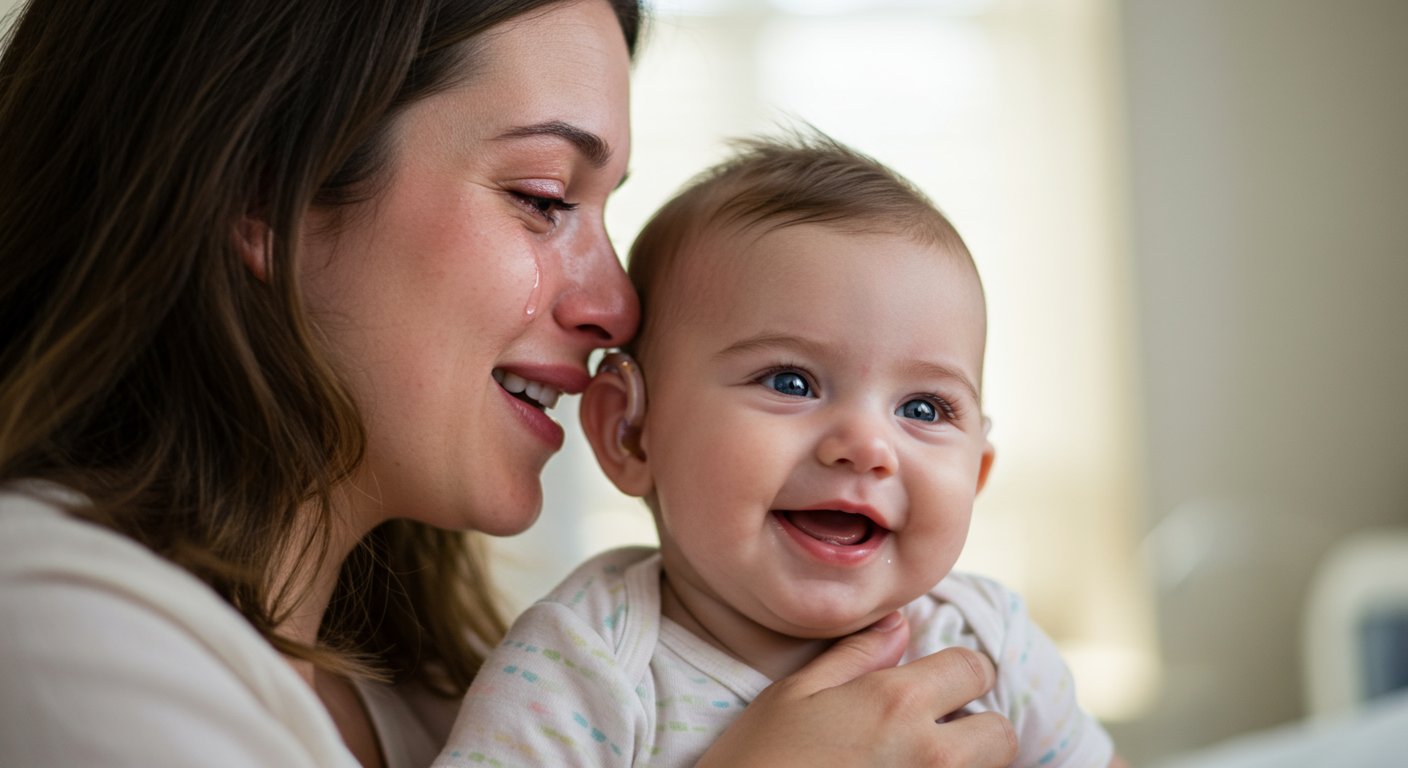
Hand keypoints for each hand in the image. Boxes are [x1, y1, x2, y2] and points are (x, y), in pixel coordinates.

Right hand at [697, 612, 1016, 766]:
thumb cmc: (757, 760)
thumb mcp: (793, 694)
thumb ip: (854, 656)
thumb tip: (899, 626)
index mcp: (897, 702)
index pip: (975, 669)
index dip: (959, 673)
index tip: (938, 686)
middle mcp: (930, 753)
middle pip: (1001, 733)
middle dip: (976, 728)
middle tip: (934, 734)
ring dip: (964, 763)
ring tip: (914, 762)